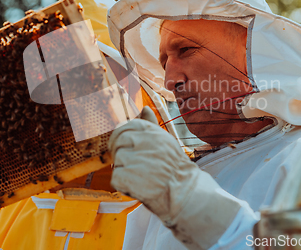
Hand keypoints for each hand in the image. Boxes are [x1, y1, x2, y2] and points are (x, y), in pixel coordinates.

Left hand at [109, 106, 242, 249]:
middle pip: (117, 143)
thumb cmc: (174, 166)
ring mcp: (132, 159)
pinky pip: (116, 178)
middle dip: (122, 154)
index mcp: (149, 131)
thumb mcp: (164, 140)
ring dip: (125, 170)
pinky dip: (124, 185)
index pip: (125, 127)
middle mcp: (140, 142)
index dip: (122, 138)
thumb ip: (151, 124)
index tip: (127, 147)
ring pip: (117, 161)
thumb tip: (145, 108)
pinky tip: (139, 186)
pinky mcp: (126, 177)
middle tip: (135, 165)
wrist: (184, 192)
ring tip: (142, 176)